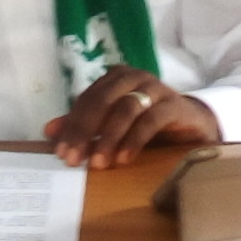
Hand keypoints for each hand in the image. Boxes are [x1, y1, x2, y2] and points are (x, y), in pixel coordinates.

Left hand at [43, 65, 222, 168]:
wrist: (192, 124)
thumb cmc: (147, 122)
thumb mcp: (113, 124)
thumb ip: (84, 125)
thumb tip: (48, 131)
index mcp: (115, 77)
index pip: (86, 100)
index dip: (71, 125)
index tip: (59, 152)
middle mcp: (134, 77)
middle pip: (102, 101)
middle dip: (84, 131)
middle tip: (73, 159)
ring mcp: (156, 89)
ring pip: (126, 108)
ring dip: (109, 138)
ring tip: (97, 163)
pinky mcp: (174, 105)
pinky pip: (151, 120)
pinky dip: (134, 140)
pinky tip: (123, 159)